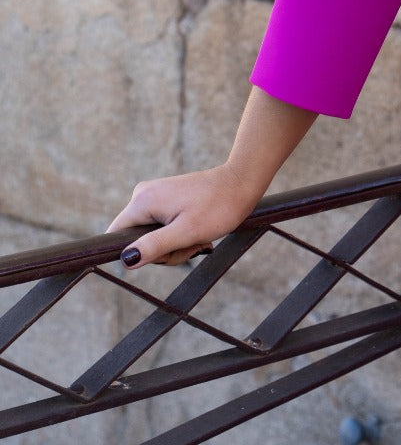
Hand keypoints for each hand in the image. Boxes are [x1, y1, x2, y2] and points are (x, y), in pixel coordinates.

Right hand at [107, 162, 260, 267]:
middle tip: (190, 243)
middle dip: (165, 250)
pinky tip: (197, 230)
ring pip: (152, 237)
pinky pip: (162, 228)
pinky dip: (179, 235)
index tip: (164, 250)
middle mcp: (142, 195)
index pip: (115, 236)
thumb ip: (153, 247)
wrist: (241, 183)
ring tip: (198, 235)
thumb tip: (125, 261)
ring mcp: (154, 196)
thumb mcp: (186, 232)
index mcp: (142, 201)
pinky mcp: (165, 198)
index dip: (134, 253)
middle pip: (137, 240)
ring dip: (175, 244)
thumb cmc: (217, 208)